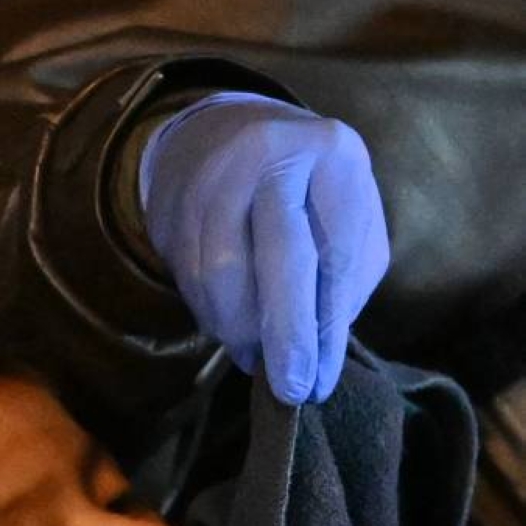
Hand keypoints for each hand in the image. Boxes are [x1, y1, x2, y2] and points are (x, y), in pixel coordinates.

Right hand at [140, 92, 389, 403]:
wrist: (224, 134)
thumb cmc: (308, 192)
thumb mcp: (349, 216)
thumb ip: (346, 278)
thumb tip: (319, 353)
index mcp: (334, 155)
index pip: (336, 254)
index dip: (328, 327)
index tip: (321, 381)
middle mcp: (273, 156)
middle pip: (278, 258)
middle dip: (286, 336)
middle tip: (290, 391)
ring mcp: (217, 177)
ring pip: (223, 274)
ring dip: (241, 333)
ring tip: (258, 361)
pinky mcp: (177, 205)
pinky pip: (191, 278)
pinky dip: (213, 317)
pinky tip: (232, 333)